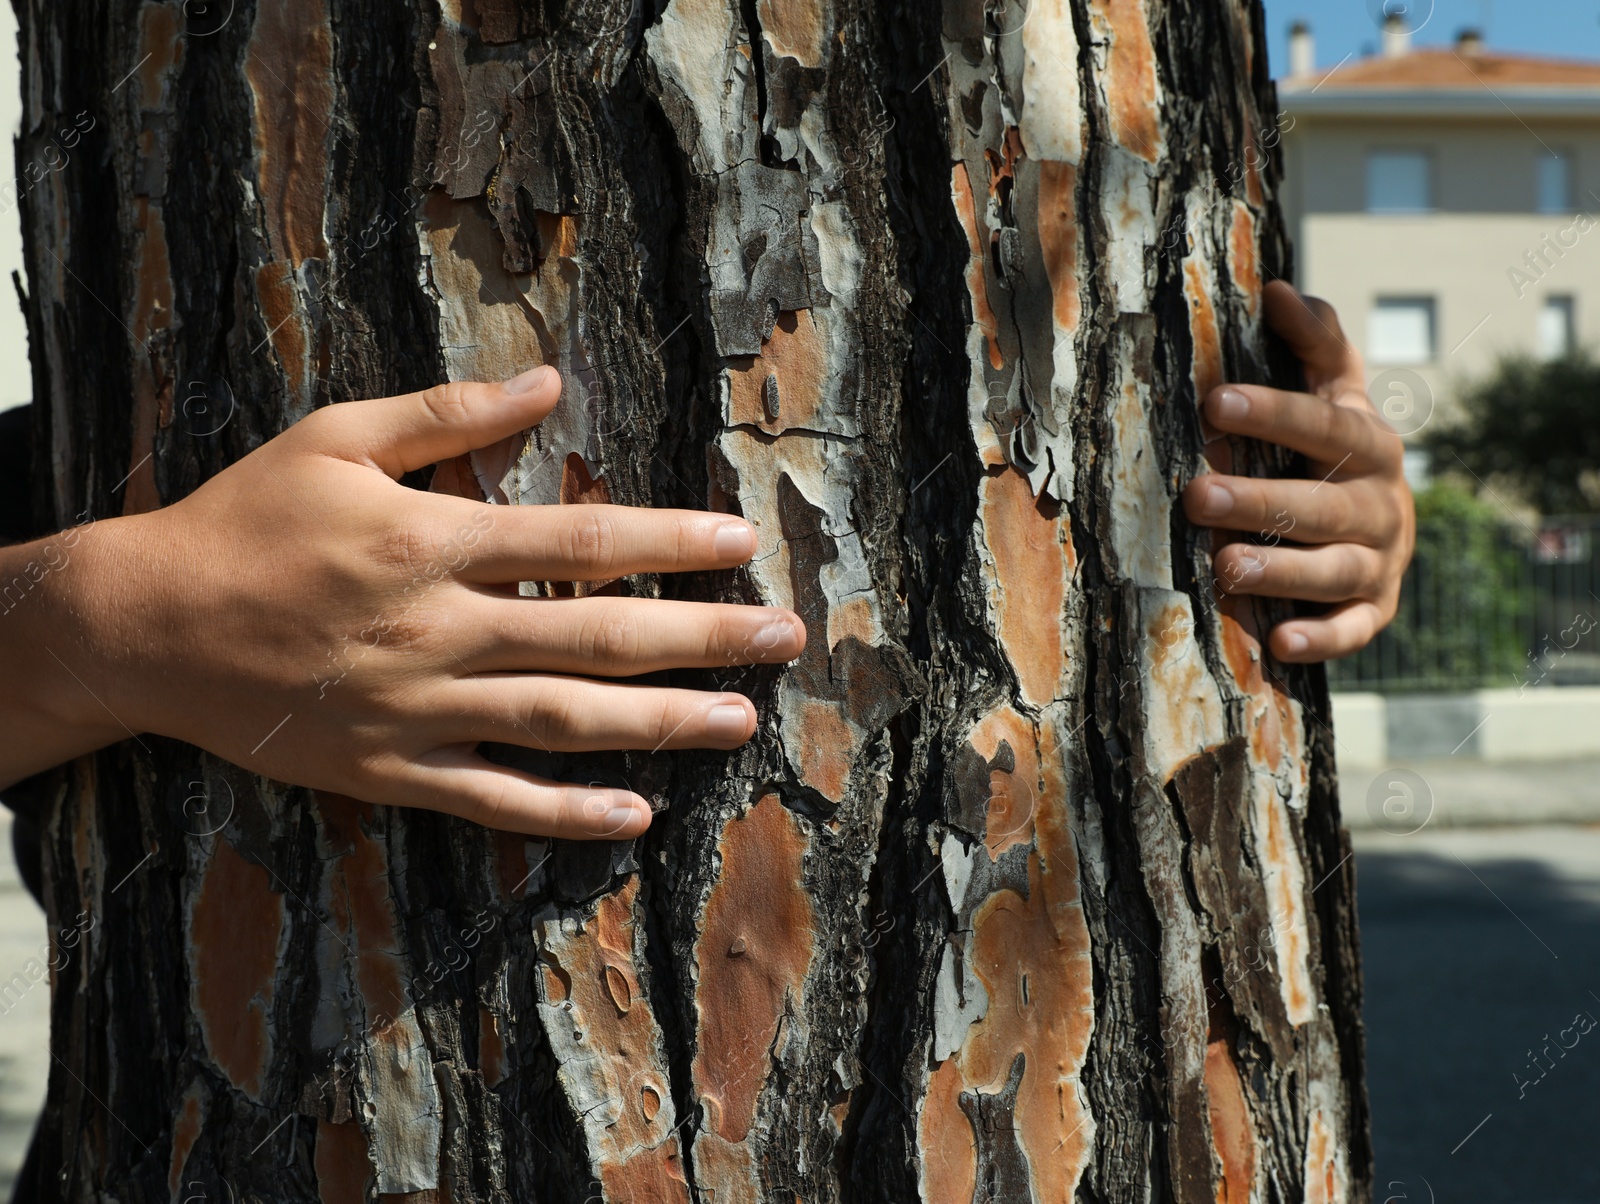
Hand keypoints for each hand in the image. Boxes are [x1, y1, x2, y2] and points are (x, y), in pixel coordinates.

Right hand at [0, 366, 804, 836]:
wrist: (144, 625)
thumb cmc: (244, 518)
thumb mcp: (335, 435)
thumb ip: (447, 412)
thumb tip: (548, 379)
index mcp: (431, 539)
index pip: (579, 540)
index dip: (669, 541)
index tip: (741, 542)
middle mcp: (437, 628)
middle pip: (596, 634)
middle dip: (702, 636)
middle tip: (785, 639)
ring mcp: (417, 708)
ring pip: (563, 720)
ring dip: (662, 723)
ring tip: (742, 721)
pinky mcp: (391, 770)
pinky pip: (493, 799)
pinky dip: (565, 812)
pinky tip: (635, 815)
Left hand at [1182, 281, 1415, 662]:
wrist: (1385, 526)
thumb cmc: (1336, 449)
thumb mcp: (1336, 391)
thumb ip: (1314, 343)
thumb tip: (1276, 288)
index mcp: (1369, 444)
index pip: (1322, 425)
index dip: (1273, 411)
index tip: (1213, 400)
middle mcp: (1381, 504)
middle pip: (1321, 504)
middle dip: (1259, 500)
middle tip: (1196, 494)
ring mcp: (1380, 562)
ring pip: (1333, 570)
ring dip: (1281, 571)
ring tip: (1225, 568)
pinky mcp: (1373, 612)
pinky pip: (1352, 630)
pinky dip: (1321, 639)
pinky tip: (1279, 642)